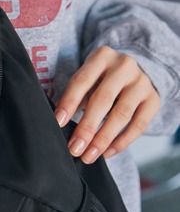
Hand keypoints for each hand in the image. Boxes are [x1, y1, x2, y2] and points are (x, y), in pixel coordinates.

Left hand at [54, 46, 160, 163]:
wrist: (132, 72)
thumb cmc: (99, 79)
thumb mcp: (87, 78)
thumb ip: (75, 96)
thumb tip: (59, 124)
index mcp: (101, 57)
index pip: (82, 81)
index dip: (69, 102)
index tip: (58, 123)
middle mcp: (124, 66)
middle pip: (103, 100)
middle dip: (87, 127)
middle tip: (75, 148)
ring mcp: (142, 82)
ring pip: (122, 114)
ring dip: (103, 139)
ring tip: (89, 155)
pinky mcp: (154, 99)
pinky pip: (139, 125)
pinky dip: (122, 142)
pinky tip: (107, 153)